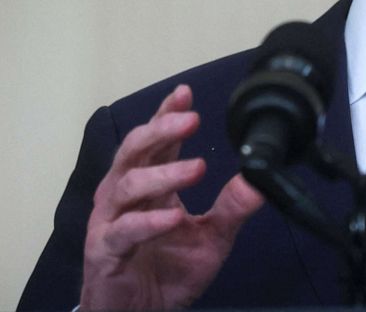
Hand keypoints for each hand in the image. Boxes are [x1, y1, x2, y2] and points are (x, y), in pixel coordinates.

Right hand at [80, 85, 263, 309]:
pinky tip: (172, 217)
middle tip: (190, 120)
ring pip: (127, 185)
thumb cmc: (167, 271)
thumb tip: (261, 178)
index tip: (185, 94)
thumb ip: (233, 207)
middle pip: (135, 151)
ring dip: (162, 174)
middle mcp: (124, 196)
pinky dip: (149, 222)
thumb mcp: (212, 237)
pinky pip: (124, 231)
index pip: (156, 140)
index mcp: (149, 185)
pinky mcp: (104, 251)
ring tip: (195, 168)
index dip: (167, 115)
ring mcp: (111, 221)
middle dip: (161, 130)